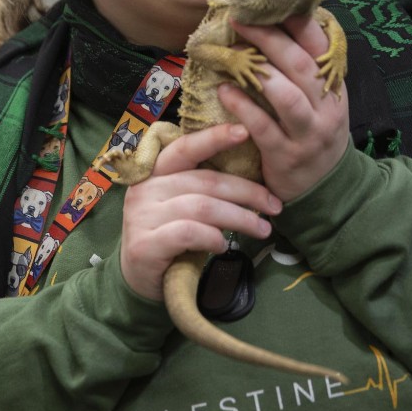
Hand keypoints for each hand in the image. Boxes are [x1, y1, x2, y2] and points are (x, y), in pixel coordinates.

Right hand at [118, 123, 281, 300]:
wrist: (137, 279)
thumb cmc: (167, 237)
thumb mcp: (181, 205)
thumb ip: (202, 188)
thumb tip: (250, 178)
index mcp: (154, 172)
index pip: (185, 148)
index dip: (214, 137)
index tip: (245, 131)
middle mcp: (144, 189)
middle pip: (205, 181)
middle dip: (246, 192)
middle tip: (274, 205)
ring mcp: (141, 216)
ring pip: (203, 207)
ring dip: (240, 218)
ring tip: (263, 230)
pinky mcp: (145, 244)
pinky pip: (189, 233)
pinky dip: (213, 238)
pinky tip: (223, 246)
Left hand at [221, 15, 351, 201]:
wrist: (328, 187)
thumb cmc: (314, 131)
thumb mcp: (321, 97)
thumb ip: (303, 66)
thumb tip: (277, 21)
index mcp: (334, 86)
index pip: (321, 45)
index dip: (298, 21)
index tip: (269, 2)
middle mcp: (326, 107)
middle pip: (301, 65)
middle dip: (269, 39)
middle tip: (239, 20)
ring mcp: (308, 133)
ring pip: (288, 97)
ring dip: (257, 72)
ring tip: (231, 54)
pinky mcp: (287, 156)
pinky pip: (263, 128)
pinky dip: (243, 107)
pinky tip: (224, 91)